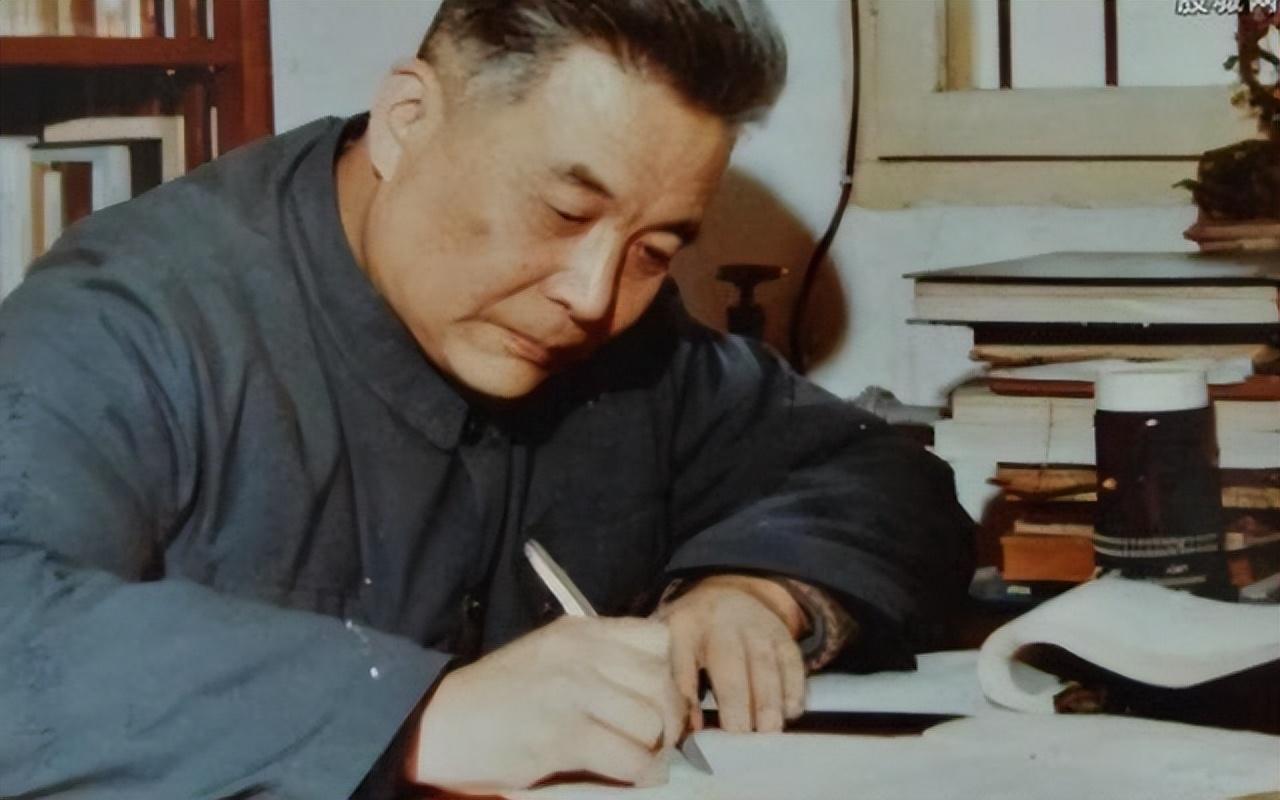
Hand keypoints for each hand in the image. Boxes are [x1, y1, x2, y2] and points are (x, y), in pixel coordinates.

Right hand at [407, 615, 685, 793]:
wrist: (442, 722)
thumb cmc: (497, 695)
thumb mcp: (551, 655)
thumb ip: (597, 659)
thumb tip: (651, 686)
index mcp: (581, 631)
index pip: (657, 639)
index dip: (667, 673)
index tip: (658, 699)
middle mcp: (583, 655)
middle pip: (661, 682)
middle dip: (668, 717)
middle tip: (658, 739)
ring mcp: (574, 693)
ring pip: (651, 722)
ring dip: (651, 748)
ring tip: (640, 758)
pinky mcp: (563, 736)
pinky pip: (630, 757)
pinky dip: (640, 773)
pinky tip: (633, 776)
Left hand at [656, 575, 807, 733]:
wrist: (727, 594)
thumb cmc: (694, 631)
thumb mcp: (671, 644)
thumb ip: (677, 682)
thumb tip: (689, 728)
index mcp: (686, 624)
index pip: (683, 657)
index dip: (689, 692)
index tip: (696, 726)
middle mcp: (722, 622)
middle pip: (729, 662)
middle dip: (736, 702)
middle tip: (740, 735)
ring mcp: (755, 625)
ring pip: (764, 663)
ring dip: (769, 700)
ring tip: (769, 730)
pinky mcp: (782, 634)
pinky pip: (791, 660)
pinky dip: (794, 687)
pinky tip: (791, 711)